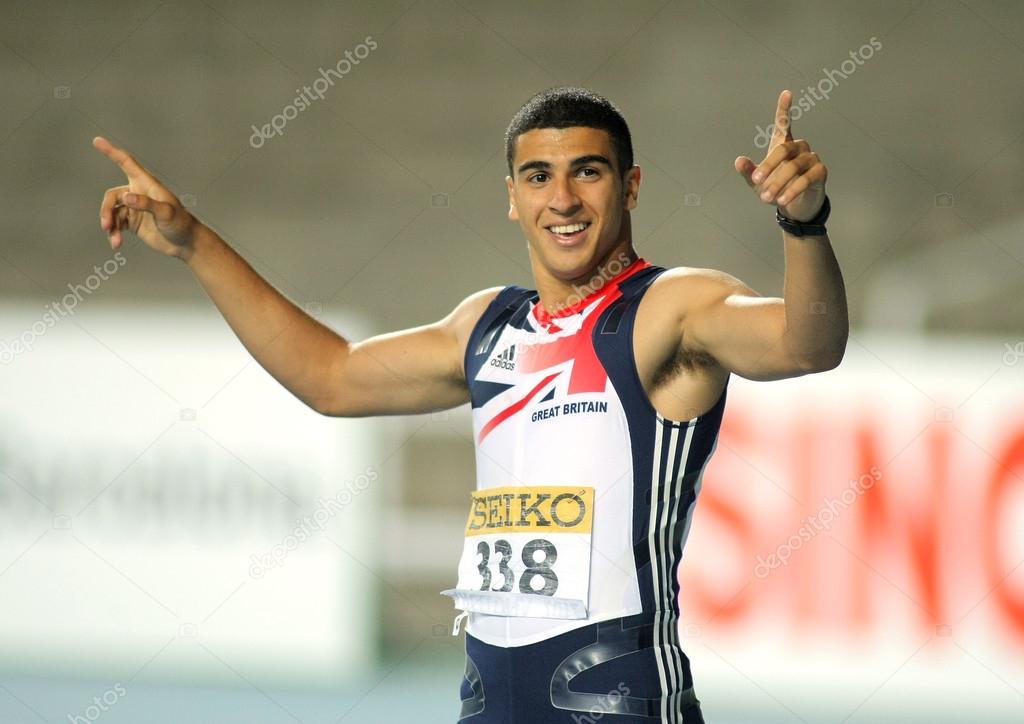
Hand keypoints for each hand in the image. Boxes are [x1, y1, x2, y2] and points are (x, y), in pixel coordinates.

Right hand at [92, 136, 199, 257]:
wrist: (186, 243)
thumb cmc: (181, 224)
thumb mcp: (166, 212)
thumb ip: (147, 204)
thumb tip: (127, 198)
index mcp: (147, 184)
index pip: (126, 163)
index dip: (111, 152)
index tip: (97, 140)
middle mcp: (138, 193)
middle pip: (113, 196)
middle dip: (107, 210)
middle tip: (107, 225)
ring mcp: (135, 208)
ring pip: (112, 212)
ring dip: (111, 225)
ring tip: (115, 240)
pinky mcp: (133, 222)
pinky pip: (116, 224)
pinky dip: (114, 233)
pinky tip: (116, 244)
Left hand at [734, 90, 826, 221]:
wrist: (795, 206)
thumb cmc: (775, 188)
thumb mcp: (757, 182)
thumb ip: (748, 171)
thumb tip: (739, 161)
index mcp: (782, 145)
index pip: (783, 124)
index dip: (784, 109)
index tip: (786, 93)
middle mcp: (798, 147)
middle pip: (783, 149)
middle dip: (768, 166)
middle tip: (756, 181)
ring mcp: (811, 158)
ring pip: (793, 166)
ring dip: (778, 183)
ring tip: (766, 198)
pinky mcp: (820, 172)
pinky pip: (806, 179)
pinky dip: (792, 190)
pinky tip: (782, 200)